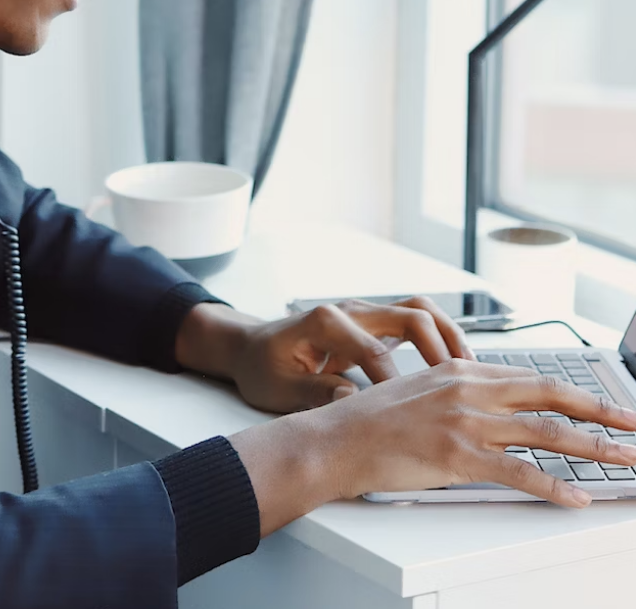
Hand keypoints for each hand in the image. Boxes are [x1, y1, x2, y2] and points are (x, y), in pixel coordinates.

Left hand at [175, 297, 474, 412]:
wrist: (249, 349)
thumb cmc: (261, 368)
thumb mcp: (278, 388)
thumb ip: (315, 393)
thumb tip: (353, 401)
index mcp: (325, 321)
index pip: (375, 349)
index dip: (396, 383)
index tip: (410, 412)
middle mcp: (349, 310)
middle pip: (411, 315)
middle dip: (441, 349)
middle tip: (461, 385)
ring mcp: (363, 314)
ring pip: (419, 311)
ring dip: (449, 336)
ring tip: (472, 372)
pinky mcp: (372, 325)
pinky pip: (414, 322)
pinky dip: (440, 339)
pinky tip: (456, 370)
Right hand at [231, 360, 635, 534]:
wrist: (336, 437)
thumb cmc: (372, 419)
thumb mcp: (419, 389)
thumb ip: (459, 390)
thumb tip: (495, 403)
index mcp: (459, 370)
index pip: (530, 377)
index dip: (573, 390)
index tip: (603, 403)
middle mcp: (467, 389)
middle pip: (550, 395)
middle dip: (601, 410)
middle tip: (635, 423)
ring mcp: (464, 422)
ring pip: (546, 432)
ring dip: (595, 448)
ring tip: (625, 460)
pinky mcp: (457, 456)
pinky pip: (519, 472)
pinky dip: (554, 487)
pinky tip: (575, 498)